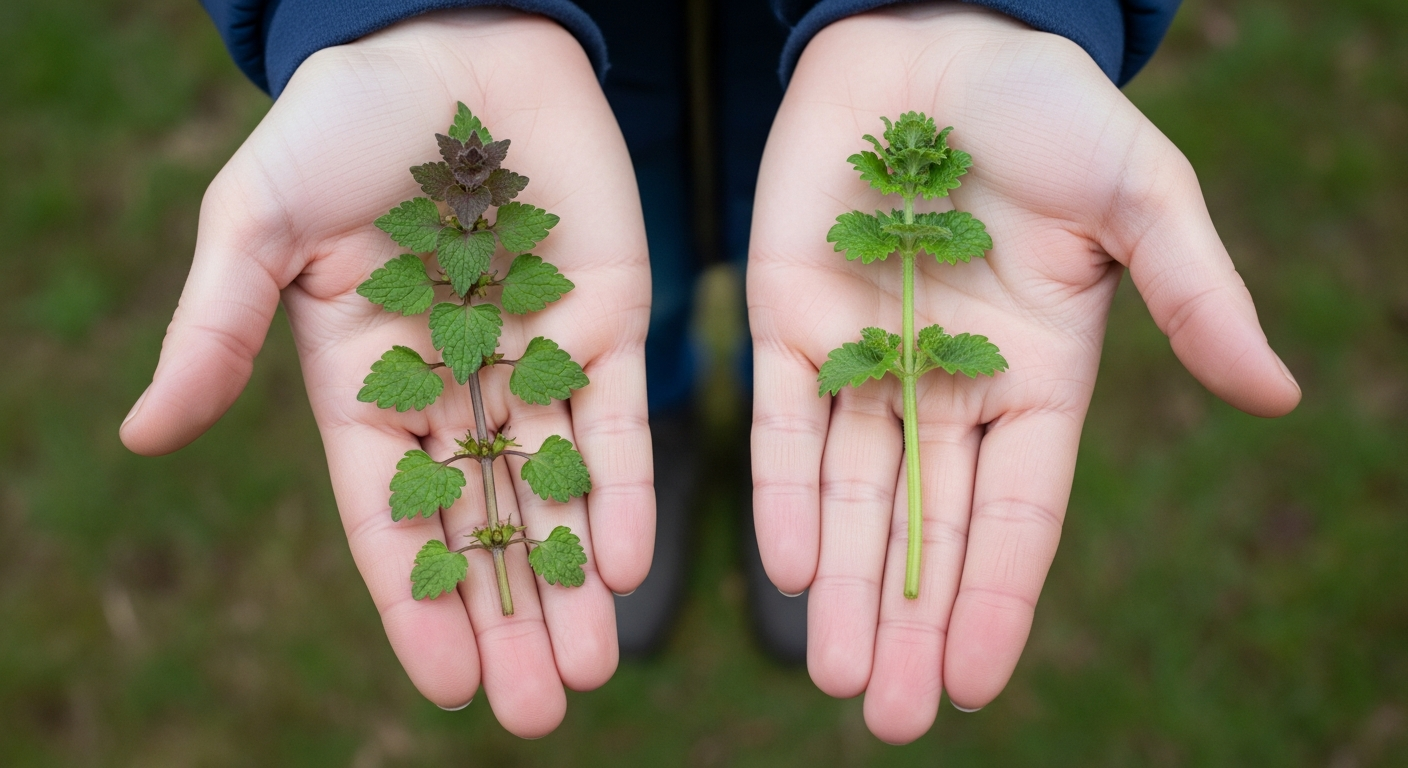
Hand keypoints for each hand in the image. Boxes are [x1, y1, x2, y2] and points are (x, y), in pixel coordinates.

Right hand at [119, 10, 652, 737]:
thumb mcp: (258, 220)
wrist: (451, 39)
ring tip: (589, 672)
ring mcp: (537, 356)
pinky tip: (626, 565)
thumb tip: (142, 435)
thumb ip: (216, 327)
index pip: (394, 514)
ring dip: (572, 581)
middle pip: (484, 524)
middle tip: (537, 711)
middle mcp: (455, 385)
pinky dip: (623, 489)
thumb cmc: (343, 122)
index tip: (446, 685)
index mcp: (367, 379)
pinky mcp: (609, 318)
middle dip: (509, 617)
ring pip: (555, 491)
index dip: (418, 600)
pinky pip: (617, 417)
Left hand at [748, 5, 1298, 742]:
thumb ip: (1196, 293)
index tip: (970, 684)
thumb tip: (1276, 393)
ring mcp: (865, 362)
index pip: (1018, 516)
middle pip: (927, 530)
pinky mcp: (791, 324)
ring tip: (836, 677)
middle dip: (908, 622)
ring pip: (852, 498)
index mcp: (1036, 380)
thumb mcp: (1141, 193)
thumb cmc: (1047, 112)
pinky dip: (784, 494)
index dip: (994, 599)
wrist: (933, 39)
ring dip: (841, 587)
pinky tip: (785, 569)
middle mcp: (947, 390)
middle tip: (891, 717)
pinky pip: (788, 425)